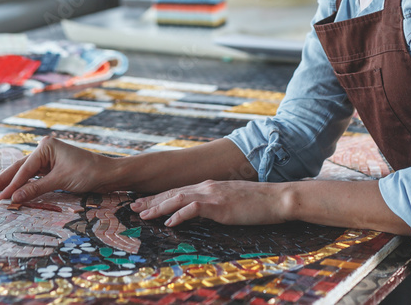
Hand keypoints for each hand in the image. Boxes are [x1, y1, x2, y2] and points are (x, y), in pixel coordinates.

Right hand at [0, 136, 115, 202]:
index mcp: (46, 146)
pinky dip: (23, 186)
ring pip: (24, 173)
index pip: (25, 169)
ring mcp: (48, 159)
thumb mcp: (60, 181)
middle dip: (2, 180)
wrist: (107, 174)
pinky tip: (11, 191)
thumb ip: (35, 189)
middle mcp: (45, 150)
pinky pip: (33, 178)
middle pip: (20, 168)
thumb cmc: (87, 172)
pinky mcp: (52, 168)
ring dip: (10, 183)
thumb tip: (13, 199)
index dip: (12, 185)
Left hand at [130, 180, 288, 226]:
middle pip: (173, 192)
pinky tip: (169, 223)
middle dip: (152, 200)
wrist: (277, 198)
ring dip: (159, 207)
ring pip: (178, 198)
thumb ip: (215, 204)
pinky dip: (179, 215)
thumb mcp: (231, 202)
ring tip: (144, 215)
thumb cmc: (258, 203)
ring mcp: (213, 194)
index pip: (178, 191)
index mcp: (209, 186)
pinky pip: (193, 209)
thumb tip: (203, 212)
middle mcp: (207, 186)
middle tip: (133, 207)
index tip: (143, 203)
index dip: (159, 197)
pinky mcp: (219, 205)